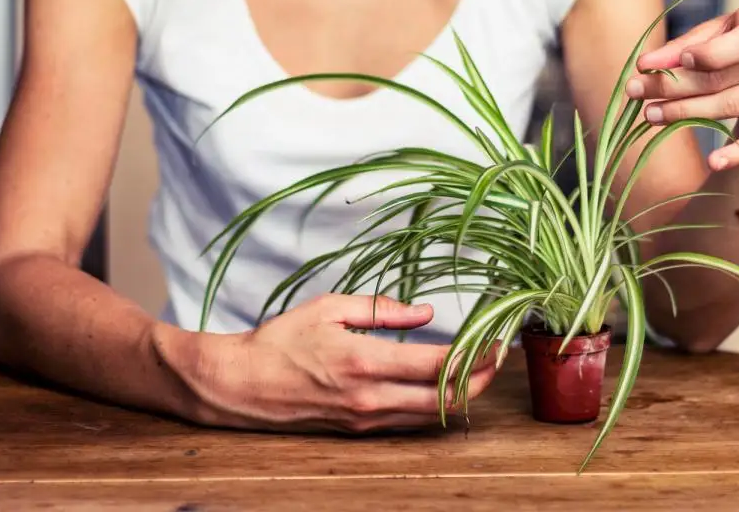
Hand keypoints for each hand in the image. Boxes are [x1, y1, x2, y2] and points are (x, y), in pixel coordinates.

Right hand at [177, 294, 499, 434]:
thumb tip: (427, 313)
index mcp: (363, 361)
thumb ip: (382, 310)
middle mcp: (369, 397)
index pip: (436, 365)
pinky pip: (407, 421)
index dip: (473, 355)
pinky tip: (441, 387)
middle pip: (444, 400)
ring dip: (459, 395)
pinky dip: (431, 405)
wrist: (241, 385)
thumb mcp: (329, 309)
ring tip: (477, 368)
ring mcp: (364, 419)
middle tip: (498, 358)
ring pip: (429, 415)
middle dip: (479, 381)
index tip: (495, 341)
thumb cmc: (280, 341)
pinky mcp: (358, 429)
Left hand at [625, 2, 738, 169]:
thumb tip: (645, 65)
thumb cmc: (736, 42)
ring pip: (730, 105)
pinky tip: (714, 162)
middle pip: (722, 78)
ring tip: (651, 114)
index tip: (674, 61)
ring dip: (685, 113)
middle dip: (673, 86)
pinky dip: (737, 153)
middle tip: (636, 90)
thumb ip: (682, 47)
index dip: (708, 54)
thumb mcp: (712, 33)